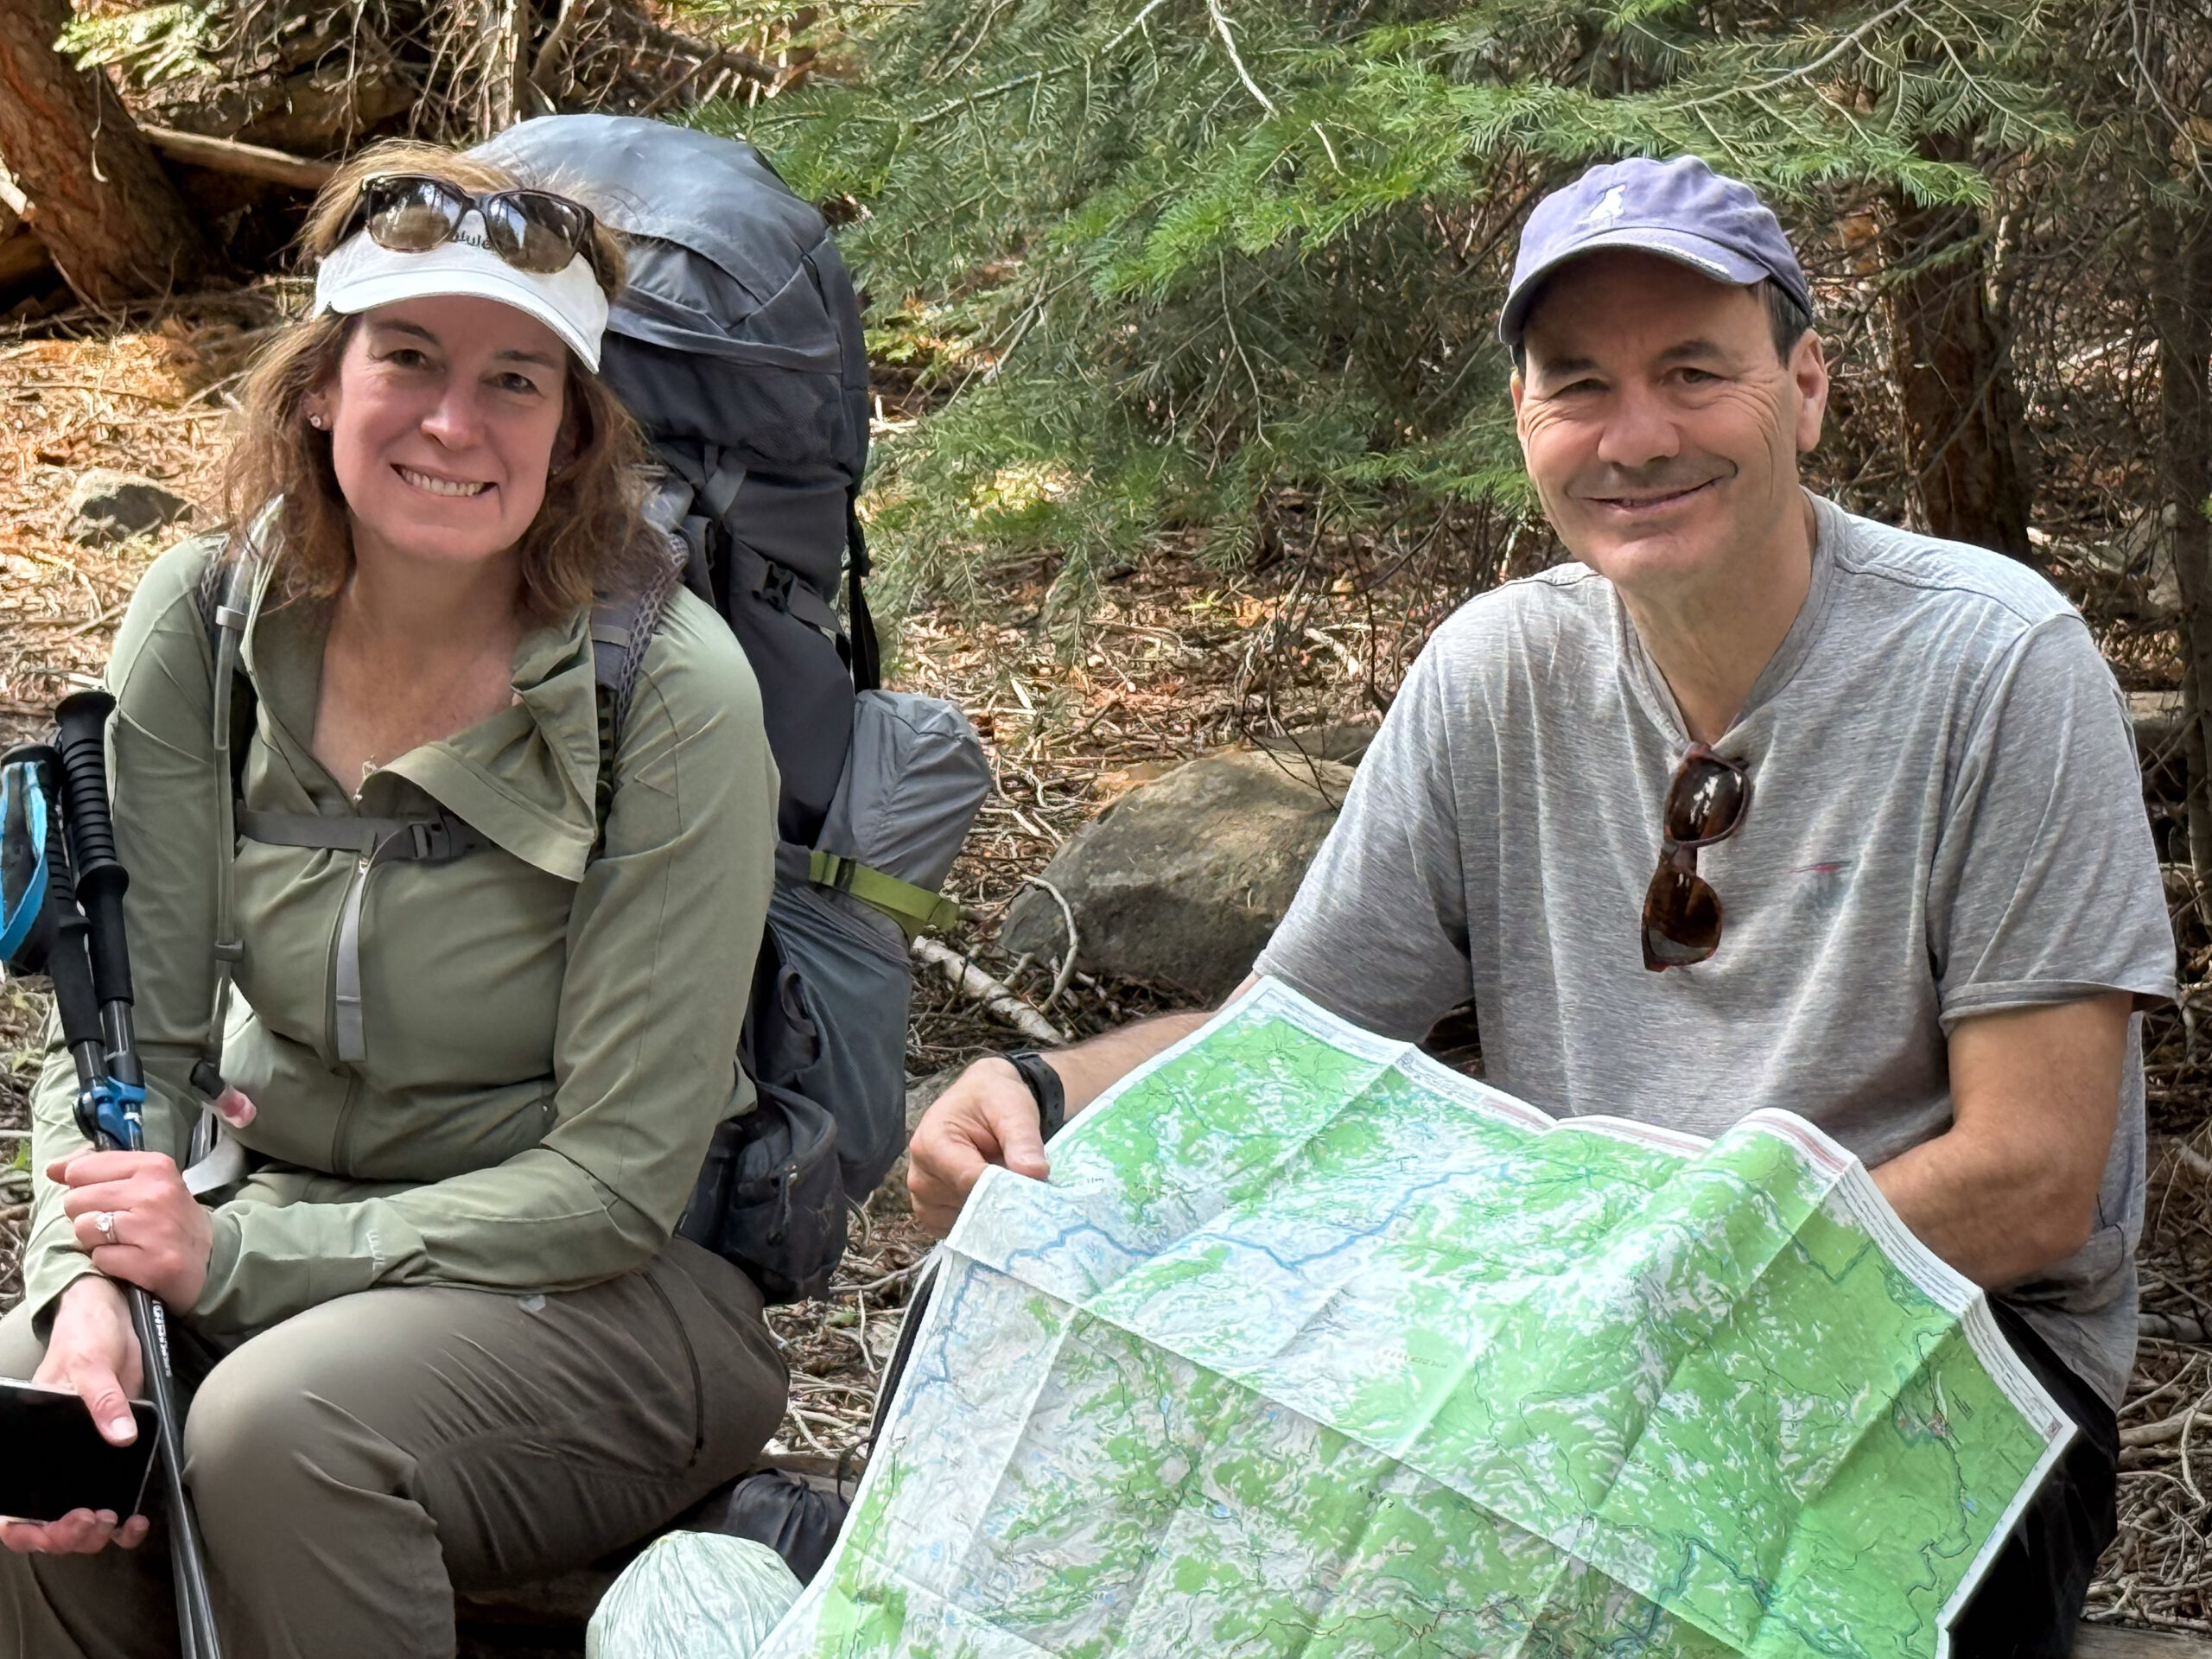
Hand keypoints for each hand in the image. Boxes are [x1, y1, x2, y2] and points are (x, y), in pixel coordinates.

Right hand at [0, 1277, 148, 1555]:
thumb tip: (120, 1436)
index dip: (22, 1530)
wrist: (114, 1318)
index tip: (46, 1531)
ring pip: (77, 1520)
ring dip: (93, 1534)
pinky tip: (135, 1522)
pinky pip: (112, 1499)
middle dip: (65, 1535)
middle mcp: (51, 1458)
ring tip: (114, 1523)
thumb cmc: (86, 1336)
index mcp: (30, 1442)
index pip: (9, 1506)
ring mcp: (82, 1461)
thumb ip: (102, 1399)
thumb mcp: (90, 1362)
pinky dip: (122, 1521)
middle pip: (44, 1522)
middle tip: (92, 1521)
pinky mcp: (112, 1456)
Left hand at [53, 1148, 214, 1310]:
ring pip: (83, 1229)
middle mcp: (154, 1193)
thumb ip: (101, 1171)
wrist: (210, 1257)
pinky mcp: (151, 1262)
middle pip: (76, 1200)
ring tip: (122, 1241)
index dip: (80, 1187)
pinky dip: (109, 1261)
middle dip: (86, 1215)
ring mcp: (153, 1228)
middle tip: (115, 1224)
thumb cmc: (169, 1216)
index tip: (100, 1198)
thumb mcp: (147, 1181)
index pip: (82, 1169)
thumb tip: (52, 1169)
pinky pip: (99, 1258)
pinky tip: (130, 1259)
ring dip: (95, 1240)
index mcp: (154, 1166)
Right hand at [907, 1057, 1049, 1236]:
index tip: (1034, 1196)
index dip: (1003, 1191)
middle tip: (1031, 1196)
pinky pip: (958, 1232)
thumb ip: (1024, 1141)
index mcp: (932, 1142)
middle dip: (1001, 1204)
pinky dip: (981, 1224)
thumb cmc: (995, 1100)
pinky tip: (995, 1203)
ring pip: (964, 1223)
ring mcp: (922, 1198)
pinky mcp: (932, 1213)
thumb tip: (1035, 1174)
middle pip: (965, 1205)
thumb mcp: (1015, 1110)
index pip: (968, 1180)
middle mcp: (920, 1174)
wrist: (984, 1100)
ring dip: (991, 1215)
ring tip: (1008, 1190)